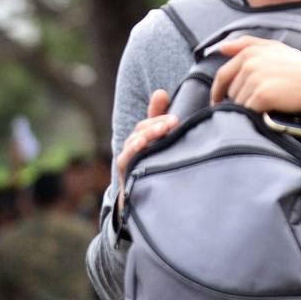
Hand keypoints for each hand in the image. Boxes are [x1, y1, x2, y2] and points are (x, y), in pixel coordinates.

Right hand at [117, 89, 175, 215]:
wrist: (150, 207)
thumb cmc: (157, 172)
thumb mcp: (164, 146)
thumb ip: (162, 121)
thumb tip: (161, 92)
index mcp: (144, 140)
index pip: (147, 123)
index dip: (158, 115)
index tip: (174, 116)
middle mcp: (134, 150)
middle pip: (140, 130)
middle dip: (156, 124)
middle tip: (173, 122)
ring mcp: (129, 163)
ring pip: (133, 143)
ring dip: (147, 134)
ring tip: (162, 129)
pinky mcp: (126, 177)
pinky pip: (125, 161)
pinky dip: (132, 152)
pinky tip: (141, 145)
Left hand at [209, 36, 300, 114]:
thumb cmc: (300, 69)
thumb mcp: (276, 49)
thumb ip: (249, 44)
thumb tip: (221, 47)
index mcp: (250, 52)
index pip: (223, 74)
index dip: (218, 90)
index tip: (219, 101)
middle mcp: (249, 63)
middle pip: (230, 90)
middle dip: (239, 99)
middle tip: (256, 104)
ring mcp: (254, 79)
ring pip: (237, 102)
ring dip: (248, 107)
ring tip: (267, 106)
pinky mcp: (261, 95)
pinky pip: (247, 110)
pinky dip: (256, 114)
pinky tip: (269, 111)